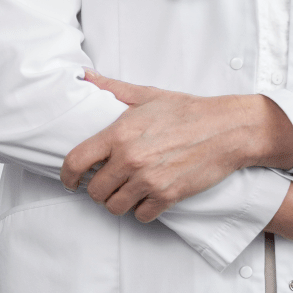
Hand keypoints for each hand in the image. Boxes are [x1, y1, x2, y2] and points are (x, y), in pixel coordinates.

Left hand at [60, 71, 292, 221]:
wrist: (225, 129)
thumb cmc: (186, 110)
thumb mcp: (147, 95)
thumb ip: (112, 88)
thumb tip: (86, 76)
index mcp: (120, 133)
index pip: (76, 161)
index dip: (67, 175)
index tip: (70, 180)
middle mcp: (130, 159)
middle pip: (94, 191)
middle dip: (98, 188)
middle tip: (108, 181)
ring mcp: (148, 180)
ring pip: (115, 207)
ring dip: (118, 201)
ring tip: (126, 190)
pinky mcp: (167, 196)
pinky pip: (141, 216)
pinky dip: (142, 209)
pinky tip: (148, 196)